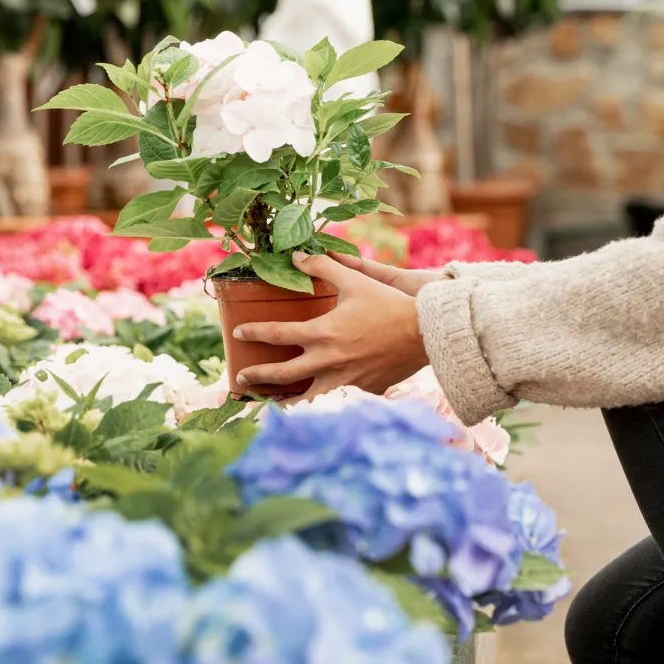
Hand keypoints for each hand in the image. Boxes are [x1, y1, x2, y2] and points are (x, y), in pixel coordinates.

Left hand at [235, 252, 429, 398]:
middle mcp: (328, 361)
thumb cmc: (388, 305)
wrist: (424, 333)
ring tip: (273, 406)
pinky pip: (344, 393)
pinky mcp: (365, 389)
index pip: (275, 334)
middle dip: (258, 376)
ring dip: (287, 402)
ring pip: (309, 397)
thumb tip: (297, 257)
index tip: (239, 334)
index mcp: (322, 333)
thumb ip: (323, 268)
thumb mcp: (355, 280)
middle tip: (241, 377)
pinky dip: (332, 394)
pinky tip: (327, 396)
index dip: (253, 333)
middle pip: (283, 374)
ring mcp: (346, 379)